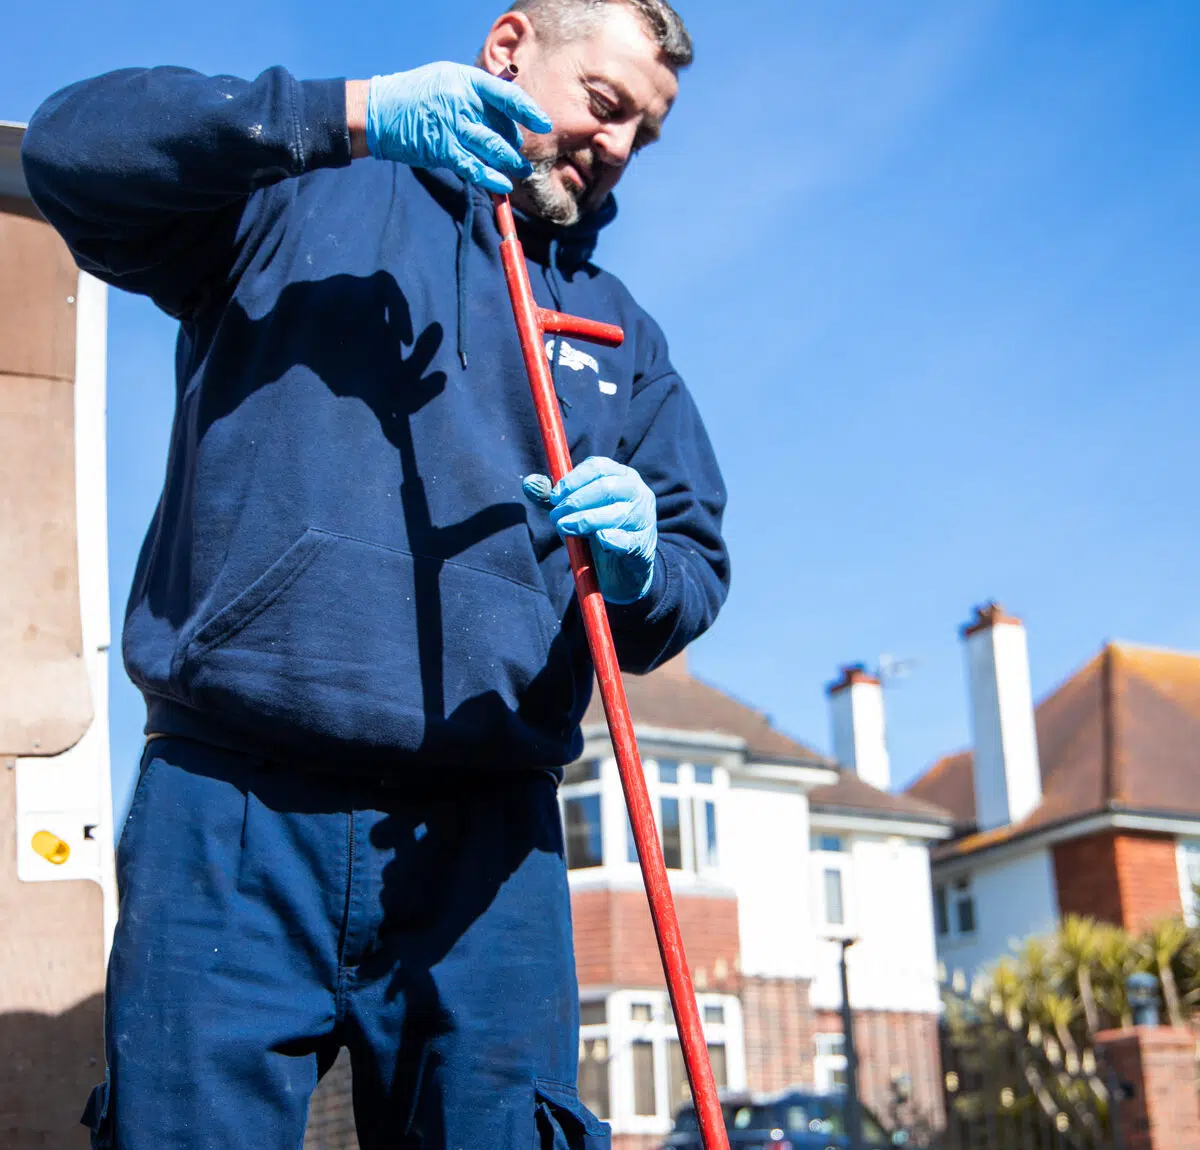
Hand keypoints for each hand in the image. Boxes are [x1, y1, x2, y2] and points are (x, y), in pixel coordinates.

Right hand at [365, 63, 551, 193]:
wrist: (378, 111)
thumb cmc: (415, 97)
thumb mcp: (446, 81)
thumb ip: (474, 95)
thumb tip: (506, 118)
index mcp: (465, 79)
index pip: (506, 95)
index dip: (528, 111)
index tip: (544, 124)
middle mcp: (461, 100)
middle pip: (502, 126)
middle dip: (513, 143)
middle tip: (517, 154)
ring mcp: (452, 124)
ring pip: (493, 147)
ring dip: (510, 162)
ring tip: (520, 171)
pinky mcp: (442, 148)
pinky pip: (474, 167)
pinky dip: (491, 178)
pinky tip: (503, 185)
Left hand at [523, 457, 656, 604]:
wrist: (624, 567)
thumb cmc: (598, 529)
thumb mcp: (574, 510)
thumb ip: (552, 497)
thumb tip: (528, 483)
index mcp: (621, 476)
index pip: (598, 466)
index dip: (572, 480)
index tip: (554, 496)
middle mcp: (637, 492)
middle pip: (606, 487)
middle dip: (575, 501)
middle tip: (555, 516)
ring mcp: (643, 518)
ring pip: (615, 513)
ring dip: (584, 521)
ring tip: (564, 528)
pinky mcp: (642, 544)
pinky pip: (625, 540)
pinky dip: (609, 539)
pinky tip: (598, 542)